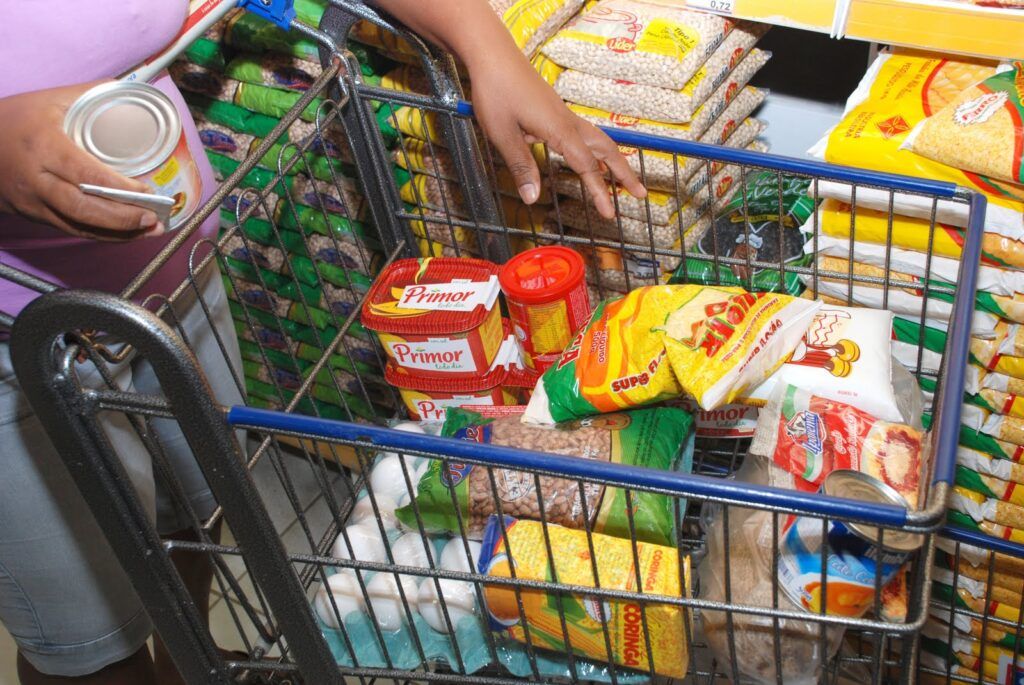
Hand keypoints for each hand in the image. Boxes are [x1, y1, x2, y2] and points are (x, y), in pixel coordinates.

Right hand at [0, 82, 163, 239]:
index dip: (118, 187)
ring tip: (149, 230)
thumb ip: (89, 95)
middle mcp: (36, 178)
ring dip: (117, 233)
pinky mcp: (32, 214)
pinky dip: (100, 235)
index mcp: (43, 146)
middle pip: (83, 208)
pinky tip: (125, 233)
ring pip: (77, 225)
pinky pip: (70, 230)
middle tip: (154, 218)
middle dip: (122, 218)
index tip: (146, 190)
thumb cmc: (13, 118)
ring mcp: (32, 201)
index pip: (85, 173)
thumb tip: (128, 91)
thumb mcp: (49, 100)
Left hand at [469, 53, 646, 219]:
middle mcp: (569, 122)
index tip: (609, 214)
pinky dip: (598, 150)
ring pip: (599, 140)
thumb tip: (533, 198)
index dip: (599, 192)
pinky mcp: (557, 112)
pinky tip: (594, 159)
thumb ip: (521, 166)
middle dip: (624, 174)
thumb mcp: (502, 134)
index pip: (587, 166)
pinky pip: (586, 134)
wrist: (494, 56)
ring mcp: (564, 115)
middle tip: (640, 194)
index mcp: (560, 130)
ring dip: (614, 161)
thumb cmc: (497, 92)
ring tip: (624, 180)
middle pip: (606, 150)